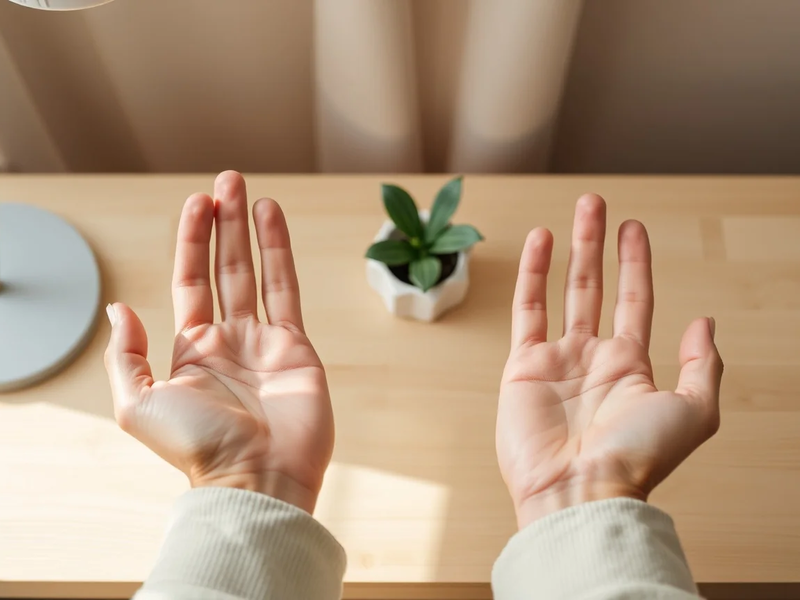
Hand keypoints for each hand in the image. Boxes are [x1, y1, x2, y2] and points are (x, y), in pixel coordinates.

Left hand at [104, 171, 332, 513]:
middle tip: (225, 182)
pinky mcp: (296, 345)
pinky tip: (273, 219)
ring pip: (256, 272)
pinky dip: (280, 252)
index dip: (191, 241)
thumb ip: (125, 355)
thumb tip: (119, 309)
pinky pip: (286, 289)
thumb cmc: (197, 447)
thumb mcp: (138, 403)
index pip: (189, 281)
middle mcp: (228, 340)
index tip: (197, 202)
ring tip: (247, 190)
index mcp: (191, 350)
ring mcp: (265, 341)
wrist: (257, 477)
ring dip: (251, 230)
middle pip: (223, 268)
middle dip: (222, 225)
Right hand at [497, 194, 722, 527]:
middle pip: (595, 287)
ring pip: (562, 291)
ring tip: (572, 213)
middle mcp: (592, 358)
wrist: (580, 489)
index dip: (635, 263)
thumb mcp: (693, 411)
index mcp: (630, 367)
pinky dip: (532, 274)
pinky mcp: (522, 366)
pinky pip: (527, 310)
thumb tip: (703, 322)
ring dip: (568, 250)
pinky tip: (540, 242)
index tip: (632, 228)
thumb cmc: (637, 456)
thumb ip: (701, 365)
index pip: (634, 301)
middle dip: (597, 244)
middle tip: (596, 204)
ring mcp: (556, 360)